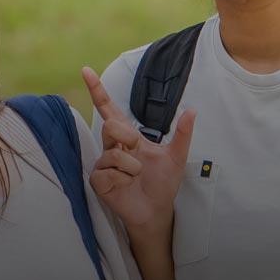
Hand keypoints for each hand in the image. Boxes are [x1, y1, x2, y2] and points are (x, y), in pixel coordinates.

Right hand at [83, 66, 194, 236]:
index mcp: (127, 137)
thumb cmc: (162, 183)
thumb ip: (183, 134)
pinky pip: (108, 172)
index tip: (86, 70)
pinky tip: (126, 186)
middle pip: (111, 126)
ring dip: (132, 166)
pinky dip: (123, 179)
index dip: (97, 90)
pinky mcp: (98, 180)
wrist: (156, 209)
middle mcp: (112, 147)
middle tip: (137, 151)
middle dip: (128, 137)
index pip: (109, 109)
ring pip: (114, 153)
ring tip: (136, 176)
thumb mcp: (176, 157)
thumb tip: (193, 110)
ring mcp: (103, 163)